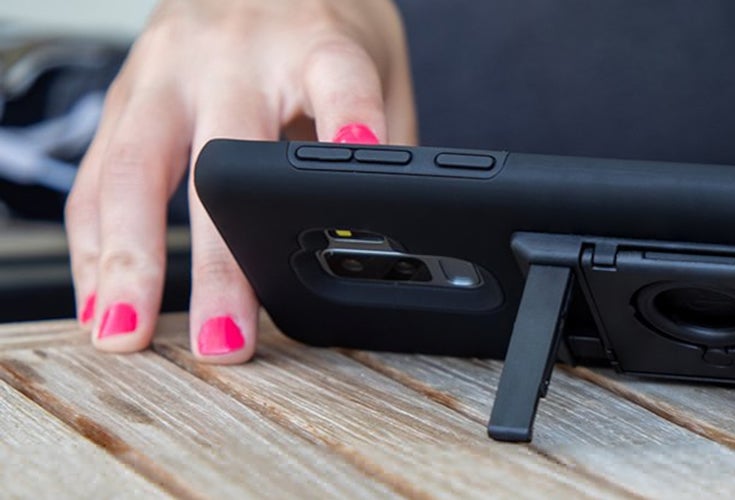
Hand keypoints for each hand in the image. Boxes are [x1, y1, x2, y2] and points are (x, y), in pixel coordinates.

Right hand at [66, 0, 417, 362]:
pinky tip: (101, 300)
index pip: (340, 80)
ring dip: (128, 260)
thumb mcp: (375, 65)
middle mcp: (236, 55)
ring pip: (135, 167)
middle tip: (227, 338)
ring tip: (128, 332)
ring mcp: (170, 70)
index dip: (351, 122)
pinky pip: (97, 173)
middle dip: (220, 260)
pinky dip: (93, 245)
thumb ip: (384, 144)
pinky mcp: (126, 90)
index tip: (363, 164)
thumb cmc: (323, 27)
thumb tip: (391, 247)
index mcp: (316, 43)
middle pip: (221, 158)